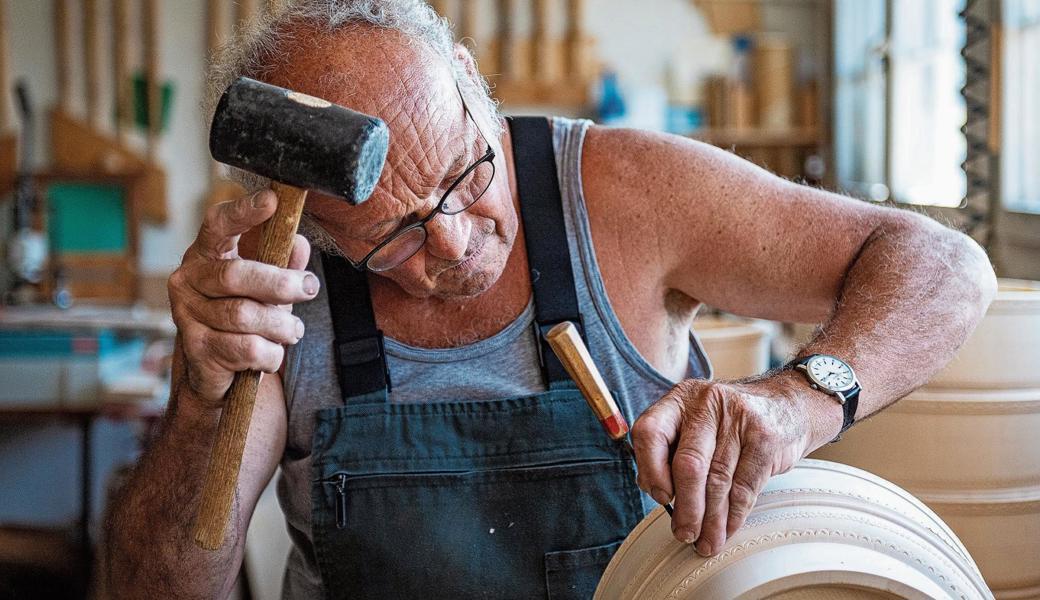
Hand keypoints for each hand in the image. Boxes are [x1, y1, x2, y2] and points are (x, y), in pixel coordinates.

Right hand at [168, 190, 316, 407]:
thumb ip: (282, 261)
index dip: (244, 212)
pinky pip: (247, 348)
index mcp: (206, 254)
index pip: (218, 225)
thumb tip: (298, 243)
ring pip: (245, 315)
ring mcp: (188, 314)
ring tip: (292, 330)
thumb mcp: (267, 284)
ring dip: (280, 325)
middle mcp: (188, 279)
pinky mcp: (197, 348)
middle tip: (309, 288)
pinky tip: (271, 352)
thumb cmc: (244, 311)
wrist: (217, 367)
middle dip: (281, 284)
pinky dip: (271, 353)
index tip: (272, 200)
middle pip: (237, 275)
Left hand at [631, 376, 831, 555]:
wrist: (786, 405)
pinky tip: (728, 529)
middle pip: (688, 464)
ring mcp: (738, 418)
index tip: (659, 497)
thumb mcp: (694, 423)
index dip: (650, 469)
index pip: (650, 432)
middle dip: (686, 508)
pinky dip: (734, 514)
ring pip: (718, 480)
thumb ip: (670, 449)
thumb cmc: (727, 423)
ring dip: (711, 520)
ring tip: (706, 542)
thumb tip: (653, 490)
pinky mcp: (765, 438)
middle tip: (684, 534)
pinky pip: (745, 486)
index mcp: (678, 400)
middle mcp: (706, 404)